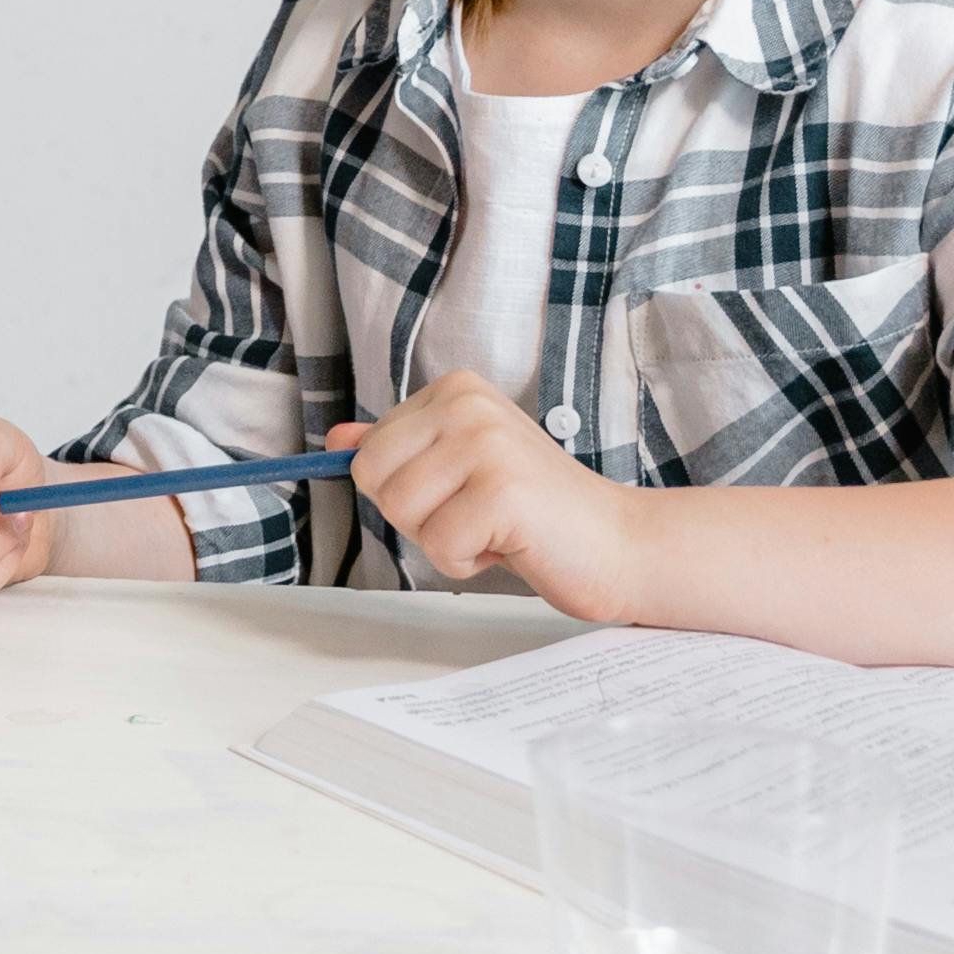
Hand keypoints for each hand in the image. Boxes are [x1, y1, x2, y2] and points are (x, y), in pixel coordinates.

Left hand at [339, 373, 659, 621]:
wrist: (617, 544)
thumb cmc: (535, 512)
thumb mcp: (460, 469)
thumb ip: (400, 449)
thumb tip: (336, 441)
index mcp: (454, 391)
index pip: (367, 454)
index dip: (407, 492)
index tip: (461, 492)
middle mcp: (467, 405)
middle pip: (373, 479)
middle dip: (416, 516)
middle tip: (477, 514)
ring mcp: (486, 444)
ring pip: (400, 513)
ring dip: (443, 541)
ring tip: (494, 526)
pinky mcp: (502, 491)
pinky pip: (439, 546)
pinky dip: (468, 562)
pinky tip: (511, 542)